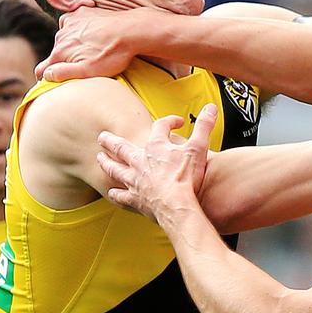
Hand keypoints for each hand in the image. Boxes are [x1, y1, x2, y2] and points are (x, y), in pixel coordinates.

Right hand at [36, 6, 149, 81]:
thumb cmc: (113, 55)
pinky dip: (78, 29)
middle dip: (64, 61)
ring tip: (92, 51)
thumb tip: (46, 74)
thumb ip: (64, 73)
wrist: (131, 30)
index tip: (50, 83)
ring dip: (72, 45)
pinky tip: (92, 35)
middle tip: (83, 66)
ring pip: (64, 38)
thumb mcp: (88, 71)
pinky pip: (73, 23)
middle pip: (56, 53)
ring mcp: (71, 22)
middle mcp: (61, 35)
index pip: (42, 69)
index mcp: (61, 52)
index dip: (44, 78)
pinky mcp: (81, 12)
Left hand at [97, 104, 217, 225]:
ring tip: (100, 158)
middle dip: (111, 141)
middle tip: (102, 136)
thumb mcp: (199, 147)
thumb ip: (204, 126)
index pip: (160, 127)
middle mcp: (140, 162)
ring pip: (115, 169)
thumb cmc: (186, 177)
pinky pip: (121, 196)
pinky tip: (111, 193)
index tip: (177, 123)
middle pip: (121, 147)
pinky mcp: (135, 199)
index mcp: (156, 147)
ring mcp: (135, 181)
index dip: (170, 122)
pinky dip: (116, 194)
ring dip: (106, 163)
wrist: (177, 204)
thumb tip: (211, 107)